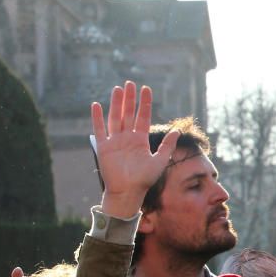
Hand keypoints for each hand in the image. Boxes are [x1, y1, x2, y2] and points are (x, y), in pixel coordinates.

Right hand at [91, 81, 178, 217]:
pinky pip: (99, 130)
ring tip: (118, 89)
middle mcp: (127, 138)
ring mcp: (115, 141)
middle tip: (130, 83)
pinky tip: (97, 105)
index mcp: (140, 140)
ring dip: (116, 104)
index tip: (146, 89)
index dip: (144, 103)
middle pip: (128, 114)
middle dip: (129, 99)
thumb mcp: (159, 161)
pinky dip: (97, 118)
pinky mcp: (103, 147)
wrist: (128, 192)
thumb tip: (178, 131)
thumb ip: (167, 145)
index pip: (143, 117)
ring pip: (115, 118)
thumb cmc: (144, 179)